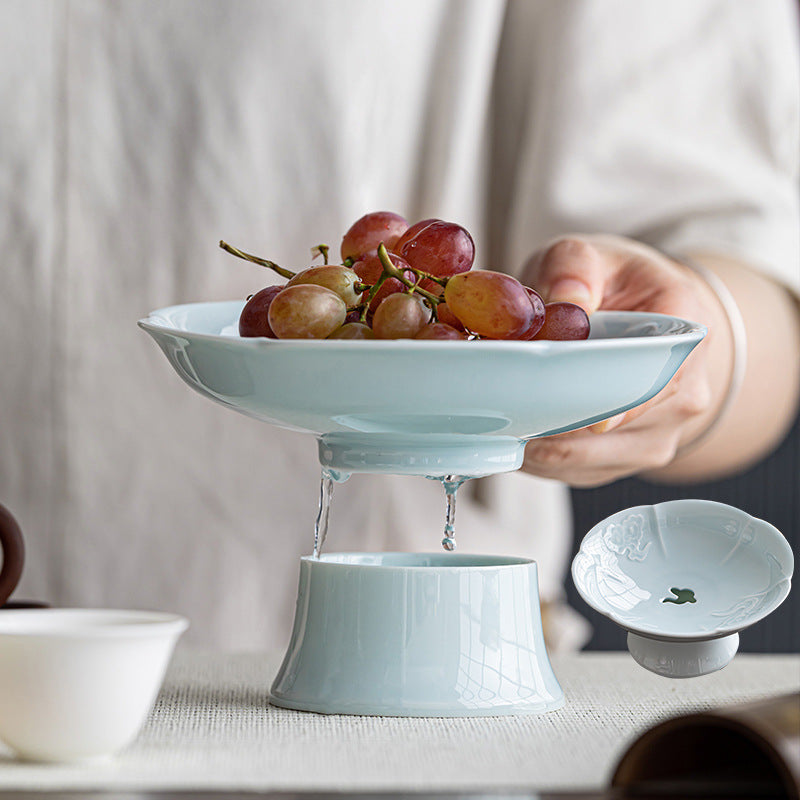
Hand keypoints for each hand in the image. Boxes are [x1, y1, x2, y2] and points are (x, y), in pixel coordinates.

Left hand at [520, 235, 733, 486]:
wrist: (646, 317)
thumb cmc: (618, 286)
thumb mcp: (594, 255)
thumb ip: (574, 266)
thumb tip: (564, 301)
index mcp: (684, 337)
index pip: (643, 380)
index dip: (590, 396)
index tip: (541, 400)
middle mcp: (684, 396)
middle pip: (612, 430)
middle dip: (551, 425)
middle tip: (498, 414)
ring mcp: (658, 435)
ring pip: (592, 461)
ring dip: (540, 448)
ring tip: (498, 424)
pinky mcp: (628, 458)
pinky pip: (582, 472)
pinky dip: (543, 461)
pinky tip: (513, 437)